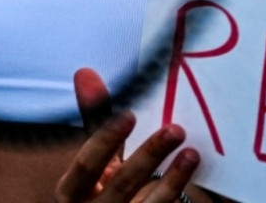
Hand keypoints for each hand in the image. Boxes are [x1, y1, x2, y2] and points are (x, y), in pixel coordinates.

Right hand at [58, 70, 200, 202]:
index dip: (106, 141)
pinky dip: (175, 192)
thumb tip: (86, 73)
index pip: (87, 166)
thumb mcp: (95, 161)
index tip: (129, 115)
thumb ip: (95, 122)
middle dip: (149, 156)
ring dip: (171, 180)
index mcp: (73, 190)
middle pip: (122, 184)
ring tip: (191, 154)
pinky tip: (190, 179)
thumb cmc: (100, 190)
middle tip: (176, 130)